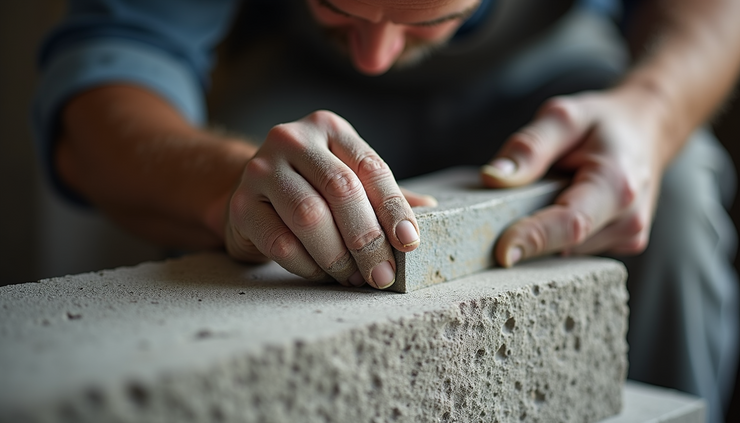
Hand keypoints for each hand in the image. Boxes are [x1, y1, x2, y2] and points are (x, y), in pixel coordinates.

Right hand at [223, 110, 433, 287]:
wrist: (250, 197)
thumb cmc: (310, 189)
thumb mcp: (348, 180)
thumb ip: (381, 194)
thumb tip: (431, 211)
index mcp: (329, 129)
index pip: (370, 167)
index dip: (394, 208)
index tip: (410, 243)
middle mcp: (293, 140)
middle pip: (341, 189)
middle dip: (367, 238)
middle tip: (382, 274)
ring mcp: (261, 169)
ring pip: (309, 216)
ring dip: (338, 257)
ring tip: (354, 278)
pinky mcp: (241, 205)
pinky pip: (281, 242)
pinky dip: (308, 266)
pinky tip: (321, 274)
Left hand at [482, 87, 670, 265]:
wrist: (647, 130)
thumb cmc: (603, 122)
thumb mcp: (563, 117)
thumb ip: (529, 147)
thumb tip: (493, 178)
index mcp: (617, 184)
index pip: (571, 224)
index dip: (534, 239)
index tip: (502, 252)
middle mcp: (628, 219)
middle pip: (564, 243)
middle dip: (528, 233)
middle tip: (498, 212)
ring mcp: (628, 237)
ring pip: (566, 250)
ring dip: (544, 231)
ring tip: (545, 194)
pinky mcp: (621, 244)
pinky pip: (575, 248)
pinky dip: (558, 233)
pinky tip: (561, 205)